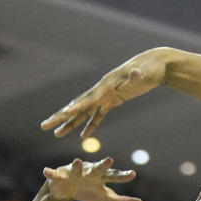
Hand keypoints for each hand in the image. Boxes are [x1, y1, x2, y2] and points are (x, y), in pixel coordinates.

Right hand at [40, 49, 169, 137]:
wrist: (156, 64)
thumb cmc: (151, 68)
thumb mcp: (146, 73)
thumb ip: (138, 76)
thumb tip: (136, 73)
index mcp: (107, 84)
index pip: (88, 98)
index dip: (76, 107)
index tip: (61, 114)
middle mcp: (102, 89)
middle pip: (78, 105)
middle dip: (60, 117)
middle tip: (44, 126)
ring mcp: (107, 95)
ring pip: (84, 112)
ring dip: (71, 123)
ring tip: (56, 134)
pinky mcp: (114, 99)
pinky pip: (98, 115)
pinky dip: (91, 125)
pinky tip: (83, 135)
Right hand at [43, 157, 141, 200]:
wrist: (67, 188)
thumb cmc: (88, 189)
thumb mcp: (104, 197)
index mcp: (101, 176)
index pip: (114, 176)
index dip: (123, 176)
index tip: (132, 174)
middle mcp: (89, 171)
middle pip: (97, 168)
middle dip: (102, 165)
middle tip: (110, 160)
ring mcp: (74, 172)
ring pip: (76, 168)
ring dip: (77, 165)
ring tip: (78, 161)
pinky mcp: (60, 175)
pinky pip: (55, 174)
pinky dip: (51, 173)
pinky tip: (46, 171)